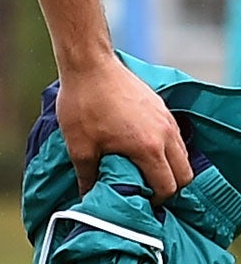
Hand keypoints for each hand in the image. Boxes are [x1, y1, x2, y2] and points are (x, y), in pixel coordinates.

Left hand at [55, 55, 192, 197]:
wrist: (88, 63)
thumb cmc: (82, 103)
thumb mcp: (79, 145)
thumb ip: (88, 175)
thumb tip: (89, 196)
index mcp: (149, 148)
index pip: (168, 187)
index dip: (156, 200)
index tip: (139, 200)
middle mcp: (166, 135)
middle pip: (184, 174)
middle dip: (170, 187)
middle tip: (147, 190)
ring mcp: (167, 119)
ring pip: (182, 155)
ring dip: (170, 167)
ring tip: (145, 171)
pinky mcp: (161, 107)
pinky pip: (175, 137)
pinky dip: (167, 149)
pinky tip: (144, 148)